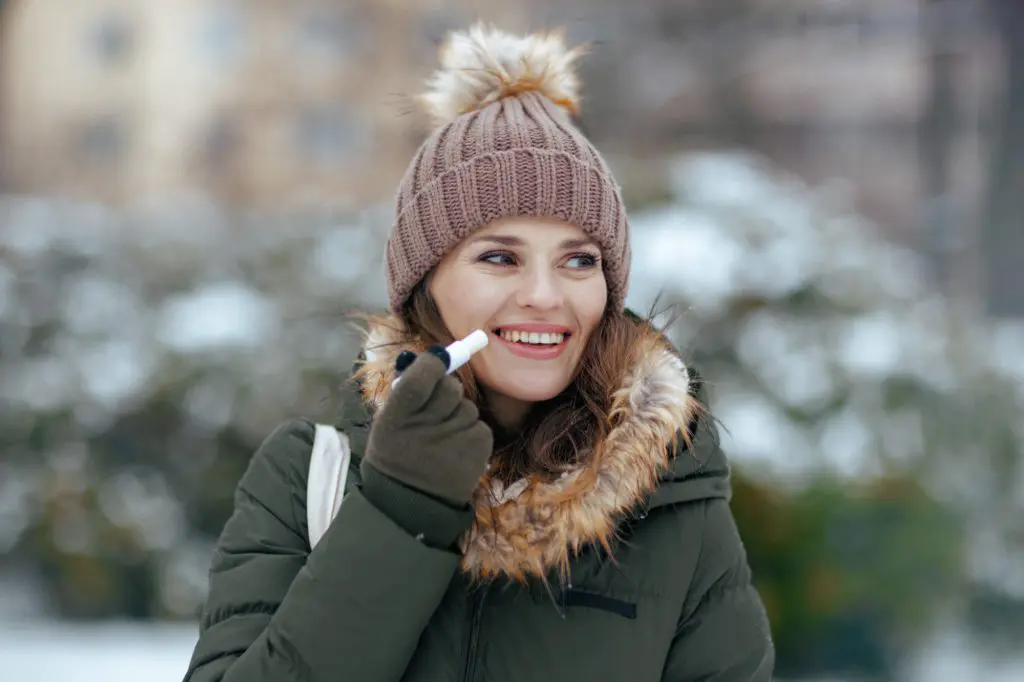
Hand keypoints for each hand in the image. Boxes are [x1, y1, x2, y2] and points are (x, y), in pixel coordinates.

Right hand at [364, 352, 491, 505]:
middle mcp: (427, 425)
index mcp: (398, 416)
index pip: (423, 376)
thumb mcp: (388, 423)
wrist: (412, 504)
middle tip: (437, 410)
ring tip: (443, 441)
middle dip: (447, 393)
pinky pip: (479, 426)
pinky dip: (470, 434)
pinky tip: (456, 451)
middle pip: (451, 387)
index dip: (433, 363)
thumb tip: (435, 357)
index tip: (438, 359)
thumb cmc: (398, 456)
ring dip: (458, 417)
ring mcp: (455, 437)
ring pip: (467, 407)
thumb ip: (408, 390)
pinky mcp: (478, 448)